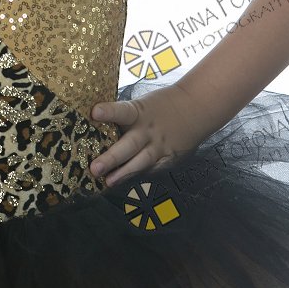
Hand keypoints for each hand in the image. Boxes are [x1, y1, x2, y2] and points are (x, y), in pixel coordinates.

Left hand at [88, 84, 208, 187]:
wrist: (194, 108)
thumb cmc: (159, 106)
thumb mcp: (141, 105)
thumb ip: (123, 117)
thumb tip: (94, 124)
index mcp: (138, 112)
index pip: (122, 111)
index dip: (108, 112)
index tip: (94, 112)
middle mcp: (148, 130)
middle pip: (129, 145)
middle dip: (111, 158)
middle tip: (94, 168)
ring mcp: (159, 147)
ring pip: (141, 162)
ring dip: (123, 173)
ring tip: (107, 182)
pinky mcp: (169, 158)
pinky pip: (152, 169)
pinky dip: (139, 176)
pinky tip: (125, 182)